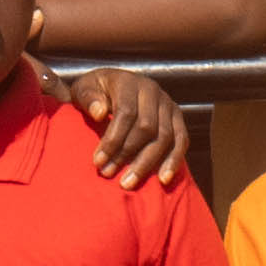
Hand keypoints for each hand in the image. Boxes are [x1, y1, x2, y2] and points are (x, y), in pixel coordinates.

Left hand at [60, 63, 188, 185]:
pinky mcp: (177, 117)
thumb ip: (88, 99)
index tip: (97, 161)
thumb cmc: (95, 92)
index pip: (126, 113)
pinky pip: (181, 140)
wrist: (113, 85)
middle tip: (108, 173)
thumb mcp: (83, 89)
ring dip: (146, 163)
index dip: (112, 140)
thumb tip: (100, 112)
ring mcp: (168, 104)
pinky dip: (174, 161)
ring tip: (128, 183)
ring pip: (164, 137)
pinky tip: (163, 180)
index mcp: (128, 82)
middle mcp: (152, 90)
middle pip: (146, 127)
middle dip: (126, 154)